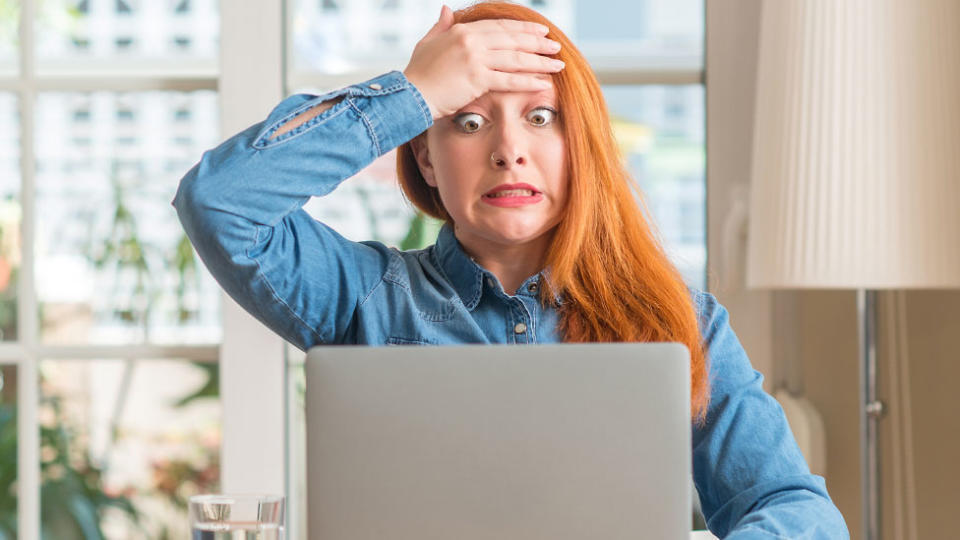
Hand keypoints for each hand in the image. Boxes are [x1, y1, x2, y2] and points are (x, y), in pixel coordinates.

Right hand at [403, 5, 563, 118]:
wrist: (409, 94)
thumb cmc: (416, 73)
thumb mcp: (427, 43)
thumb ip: (440, 25)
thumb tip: (447, 9)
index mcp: (462, 30)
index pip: (500, 27)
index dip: (523, 29)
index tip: (540, 32)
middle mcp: (472, 40)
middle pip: (513, 40)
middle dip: (538, 43)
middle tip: (556, 47)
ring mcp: (475, 58)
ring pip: (516, 58)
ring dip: (540, 62)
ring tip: (558, 65)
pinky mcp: (477, 78)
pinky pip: (509, 79)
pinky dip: (528, 81)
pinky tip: (543, 83)